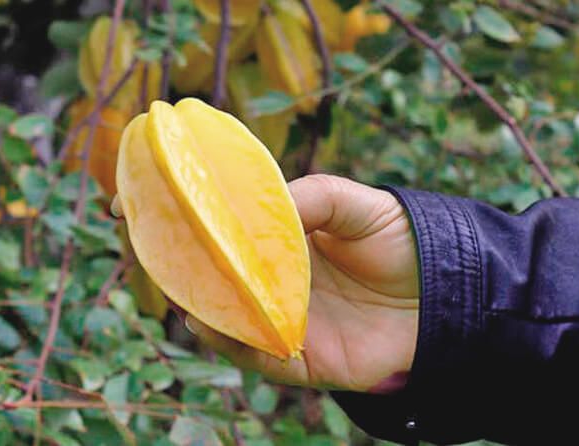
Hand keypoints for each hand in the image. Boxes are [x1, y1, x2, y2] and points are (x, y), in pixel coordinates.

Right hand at [113, 174, 419, 391]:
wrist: (449, 295)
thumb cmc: (403, 242)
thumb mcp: (356, 204)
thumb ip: (310, 197)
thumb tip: (262, 203)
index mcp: (277, 241)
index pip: (215, 228)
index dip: (173, 215)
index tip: (129, 198)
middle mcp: (270, 281)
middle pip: (204, 274)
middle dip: (166, 257)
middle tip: (136, 236)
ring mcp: (279, 320)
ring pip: (217, 316)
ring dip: (190, 299)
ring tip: (170, 277)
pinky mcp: (297, 359)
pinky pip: (250, 354)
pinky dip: (225, 339)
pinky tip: (207, 318)